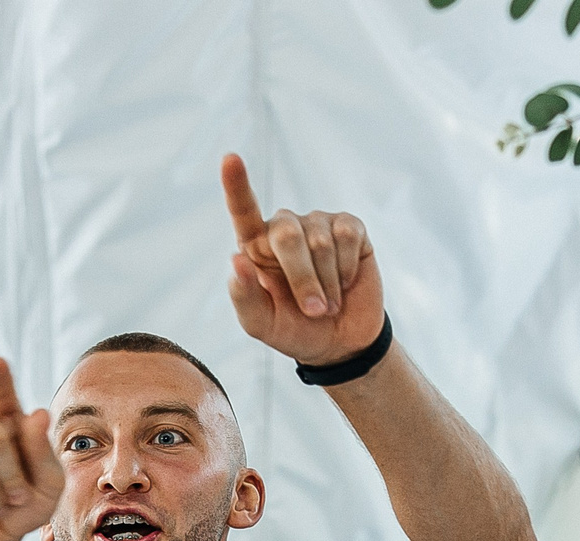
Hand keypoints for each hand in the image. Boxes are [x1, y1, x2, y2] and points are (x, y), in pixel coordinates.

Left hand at [221, 153, 383, 366]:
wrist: (341, 341)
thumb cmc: (295, 330)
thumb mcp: (262, 325)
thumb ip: (244, 298)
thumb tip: (236, 259)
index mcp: (256, 247)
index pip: (243, 211)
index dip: (237, 185)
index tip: (230, 159)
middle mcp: (285, 228)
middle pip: (287, 235)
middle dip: (302, 278)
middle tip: (315, 311)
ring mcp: (318, 224)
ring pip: (321, 242)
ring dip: (327, 283)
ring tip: (328, 304)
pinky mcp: (349, 227)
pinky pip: (347, 237)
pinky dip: (346, 269)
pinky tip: (345, 282)